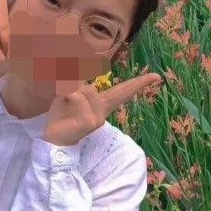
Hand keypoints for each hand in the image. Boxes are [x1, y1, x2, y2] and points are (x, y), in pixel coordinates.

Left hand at [42, 73, 163, 146]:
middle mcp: (103, 111)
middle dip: (138, 83)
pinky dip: (68, 97)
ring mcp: (99, 118)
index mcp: (101, 104)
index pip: (122, 91)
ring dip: (73, 90)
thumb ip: (77, 82)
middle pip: (121, 92)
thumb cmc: (62, 114)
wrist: (53, 135)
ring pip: (88, 89)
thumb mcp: (69, 93)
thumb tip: (80, 75)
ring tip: (67, 103)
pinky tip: (66, 108)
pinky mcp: (91, 123)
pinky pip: (79, 98)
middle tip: (156, 76)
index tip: (156, 77)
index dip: (138, 83)